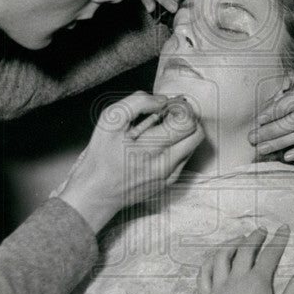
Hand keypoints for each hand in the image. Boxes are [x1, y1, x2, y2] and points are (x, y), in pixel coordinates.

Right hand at [56, 91, 203, 232]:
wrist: (96, 193)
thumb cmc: (100, 158)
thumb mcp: (110, 121)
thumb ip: (137, 103)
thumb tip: (161, 100)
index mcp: (151, 148)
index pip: (187, 122)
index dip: (180, 108)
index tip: (166, 106)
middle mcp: (165, 165)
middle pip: (197, 133)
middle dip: (185, 118)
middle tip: (168, 116)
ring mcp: (169, 175)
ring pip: (193, 146)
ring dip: (183, 132)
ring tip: (161, 130)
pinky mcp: (169, 182)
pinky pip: (184, 158)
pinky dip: (177, 146)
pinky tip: (158, 145)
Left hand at [197, 226, 293, 293]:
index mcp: (257, 281)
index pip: (270, 253)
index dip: (278, 240)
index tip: (284, 228)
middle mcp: (236, 279)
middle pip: (245, 249)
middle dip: (254, 237)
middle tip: (261, 230)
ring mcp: (217, 287)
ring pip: (221, 256)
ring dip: (231, 243)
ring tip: (239, 239)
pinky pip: (203, 273)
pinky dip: (210, 261)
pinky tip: (216, 258)